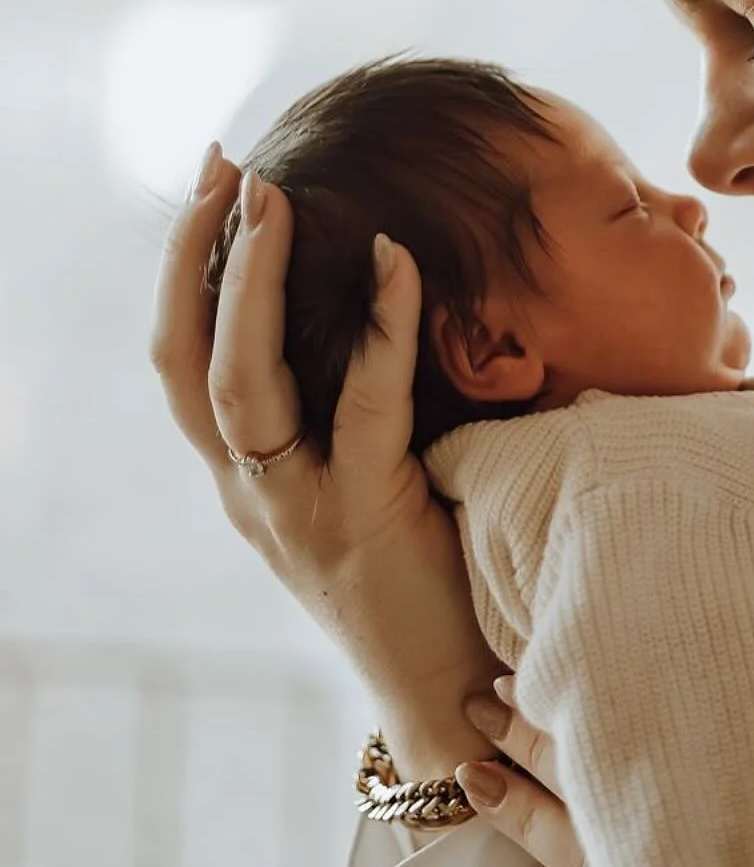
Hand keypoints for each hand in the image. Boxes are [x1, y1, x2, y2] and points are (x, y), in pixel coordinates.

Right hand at [151, 146, 501, 776]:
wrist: (456, 700)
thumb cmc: (428, 584)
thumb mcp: (365, 493)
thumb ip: (348, 423)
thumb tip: (378, 323)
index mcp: (248, 482)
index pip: (184, 365)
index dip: (185, 278)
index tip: (210, 190)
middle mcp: (252, 493)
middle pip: (187, 362)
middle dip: (196, 258)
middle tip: (221, 167)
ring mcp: (299, 509)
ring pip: (241, 382)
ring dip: (250, 281)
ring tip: (271, 196)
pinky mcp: (364, 517)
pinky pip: (364, 405)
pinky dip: (382, 325)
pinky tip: (396, 258)